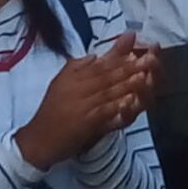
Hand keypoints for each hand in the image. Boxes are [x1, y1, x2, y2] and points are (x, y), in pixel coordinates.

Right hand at [15, 34, 155, 168]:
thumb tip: (94, 55)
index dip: (118, 57)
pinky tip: (131, 102)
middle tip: (148, 59)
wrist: (39, 138)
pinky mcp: (86, 122)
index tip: (136, 50)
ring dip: (127, 84)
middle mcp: (78, 88)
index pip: (100, 65)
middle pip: (107, 75)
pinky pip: (104, 112)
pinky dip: (118, 106)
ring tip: (144, 76)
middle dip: (129, 67)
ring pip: (108, 92)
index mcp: (73, 76)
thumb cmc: (51, 110)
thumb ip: (77, 68)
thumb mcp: (60, 82)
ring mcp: (83, 105)